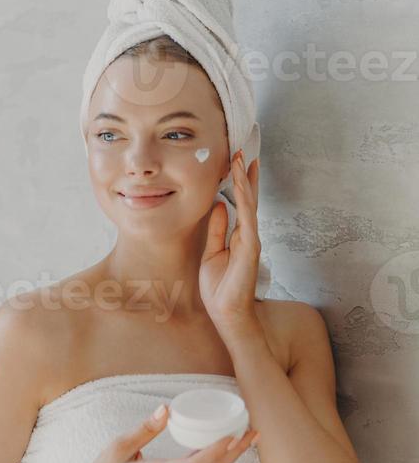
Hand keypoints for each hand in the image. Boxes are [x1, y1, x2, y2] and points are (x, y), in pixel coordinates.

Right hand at [73, 403, 259, 462]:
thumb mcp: (117, 447)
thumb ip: (143, 429)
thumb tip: (165, 409)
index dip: (216, 451)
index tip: (233, 436)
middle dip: (236, 452)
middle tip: (255, 432)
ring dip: (231, 456)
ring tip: (246, 437)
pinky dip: (216, 458)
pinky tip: (221, 446)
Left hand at [200, 149, 261, 336]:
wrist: (227, 312)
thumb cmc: (220, 286)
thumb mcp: (212, 252)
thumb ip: (217, 229)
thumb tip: (219, 205)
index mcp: (238, 235)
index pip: (241, 204)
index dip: (240, 182)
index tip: (238, 162)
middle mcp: (247, 234)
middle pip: (249, 198)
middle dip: (246, 174)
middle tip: (243, 151)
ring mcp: (251, 239)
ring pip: (249, 204)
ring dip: (245, 181)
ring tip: (241, 159)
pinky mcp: (251, 247)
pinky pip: (247, 218)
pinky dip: (244, 200)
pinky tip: (241, 184)